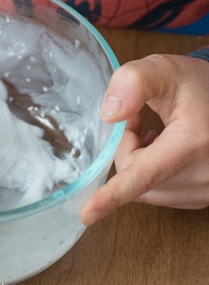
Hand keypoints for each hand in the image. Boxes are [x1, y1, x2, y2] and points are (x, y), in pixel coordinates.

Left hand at [80, 53, 208, 224]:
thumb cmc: (196, 84)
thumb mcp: (164, 70)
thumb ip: (133, 82)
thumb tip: (108, 114)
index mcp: (192, 142)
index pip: (145, 174)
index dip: (113, 195)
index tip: (87, 214)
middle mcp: (203, 174)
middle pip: (135, 177)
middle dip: (127, 148)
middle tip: (137, 119)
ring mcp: (205, 191)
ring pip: (144, 190)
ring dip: (139, 162)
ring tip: (155, 133)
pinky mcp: (202, 198)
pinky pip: (159, 193)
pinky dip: (152, 174)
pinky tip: (163, 150)